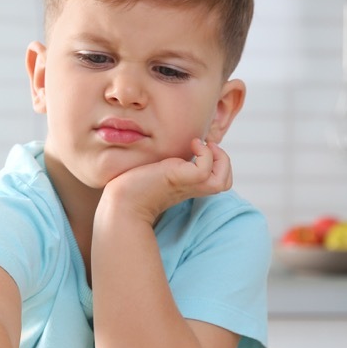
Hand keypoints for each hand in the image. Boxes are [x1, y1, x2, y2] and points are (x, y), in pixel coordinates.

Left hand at [103, 138, 233, 224]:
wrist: (121, 202)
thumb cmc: (133, 187)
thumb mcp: (158, 170)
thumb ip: (168, 163)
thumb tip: (171, 149)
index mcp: (188, 186)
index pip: (219, 182)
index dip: (219, 165)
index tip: (202, 149)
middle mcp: (191, 186)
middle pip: (225, 182)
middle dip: (224, 162)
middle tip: (208, 148)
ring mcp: (187, 183)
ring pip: (222, 181)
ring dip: (219, 158)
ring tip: (202, 145)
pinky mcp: (178, 178)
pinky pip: (204, 169)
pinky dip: (204, 154)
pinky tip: (191, 145)